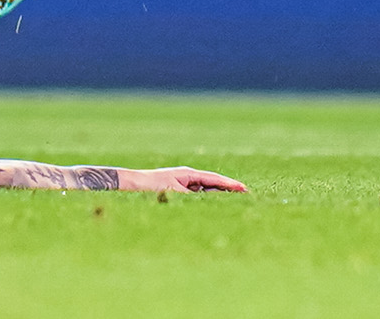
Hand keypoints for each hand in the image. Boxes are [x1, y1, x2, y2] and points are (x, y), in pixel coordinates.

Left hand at [131, 167, 246, 193]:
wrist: (133, 184)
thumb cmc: (152, 186)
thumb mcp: (176, 192)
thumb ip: (194, 197)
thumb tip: (211, 199)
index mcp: (188, 174)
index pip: (214, 179)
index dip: (230, 184)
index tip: (245, 189)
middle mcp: (188, 177)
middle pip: (213, 183)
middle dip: (228, 189)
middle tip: (247, 196)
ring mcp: (184, 183)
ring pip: (206, 190)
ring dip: (219, 195)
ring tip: (236, 202)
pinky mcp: (179, 190)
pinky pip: (198, 195)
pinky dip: (208, 199)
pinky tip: (215, 205)